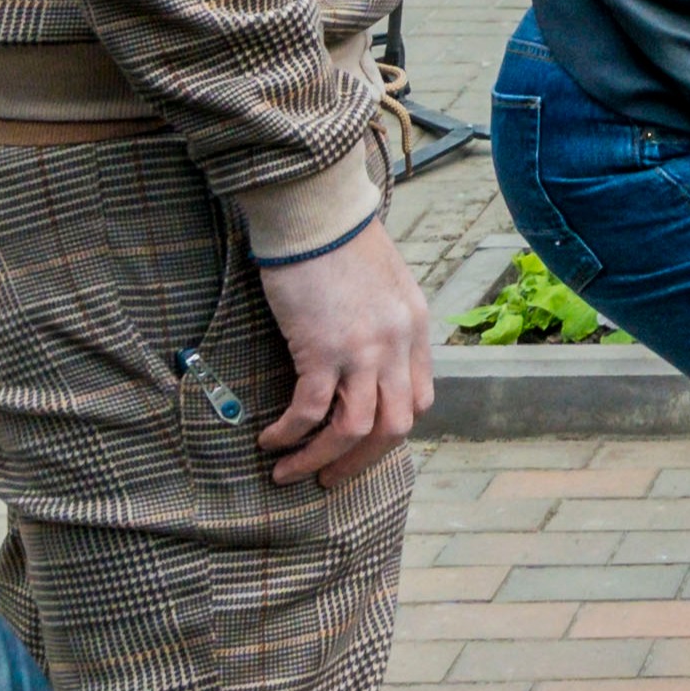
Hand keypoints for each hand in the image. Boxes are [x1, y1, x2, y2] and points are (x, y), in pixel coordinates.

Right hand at [257, 227, 433, 487]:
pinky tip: (270, 440)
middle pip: (394, 428)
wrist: (315, 213)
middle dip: (360, 462)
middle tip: (329, 478)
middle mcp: (397, 345)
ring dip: (322, 459)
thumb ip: (384, 325)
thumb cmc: (339, 242)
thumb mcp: (384, 285)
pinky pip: (310, 411)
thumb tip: (365, 361)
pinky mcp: (323, 348)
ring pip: (355, 430)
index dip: (391, 430)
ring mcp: (363, 350)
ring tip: (290, 472)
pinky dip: (290, 434)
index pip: (419, 401)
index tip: (362, 444)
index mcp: (414, 330)